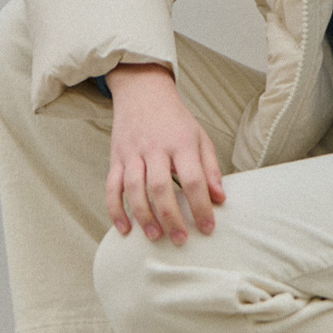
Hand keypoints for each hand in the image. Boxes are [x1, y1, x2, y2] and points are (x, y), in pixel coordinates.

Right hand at [105, 63, 224, 245]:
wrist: (143, 92)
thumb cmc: (176, 120)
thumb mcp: (200, 137)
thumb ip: (211, 168)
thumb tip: (220, 198)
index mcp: (182, 143)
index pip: (193, 179)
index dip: (201, 206)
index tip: (207, 228)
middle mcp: (155, 148)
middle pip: (160, 187)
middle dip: (171, 216)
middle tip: (180, 239)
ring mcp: (132, 153)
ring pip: (134, 188)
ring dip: (143, 216)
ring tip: (155, 236)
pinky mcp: (116, 158)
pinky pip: (112, 186)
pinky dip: (115, 209)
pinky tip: (124, 228)